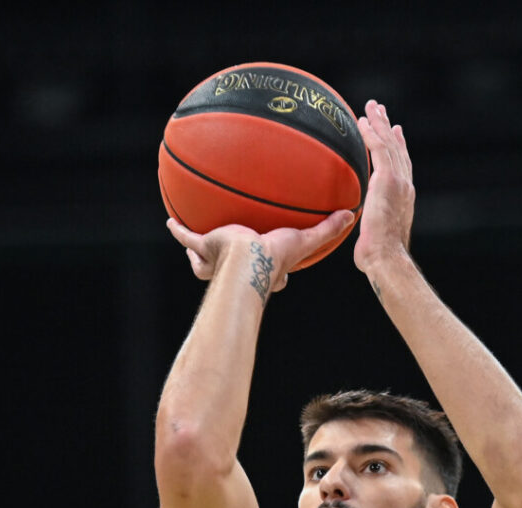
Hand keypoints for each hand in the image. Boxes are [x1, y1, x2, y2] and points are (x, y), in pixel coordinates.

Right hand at [165, 211, 354, 294]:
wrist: (248, 259)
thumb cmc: (275, 257)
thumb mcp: (305, 240)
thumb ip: (327, 230)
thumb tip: (351, 216)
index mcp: (265, 270)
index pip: (274, 278)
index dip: (280, 277)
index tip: (285, 278)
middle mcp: (239, 266)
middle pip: (234, 269)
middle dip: (235, 268)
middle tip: (235, 256)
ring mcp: (218, 258)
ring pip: (206, 261)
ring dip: (201, 257)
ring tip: (195, 245)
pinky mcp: (204, 246)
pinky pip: (187, 238)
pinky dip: (179, 231)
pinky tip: (170, 222)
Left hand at [353, 98, 413, 272]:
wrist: (387, 257)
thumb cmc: (380, 257)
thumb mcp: (376, 236)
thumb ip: (371, 227)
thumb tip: (361, 238)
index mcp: (404, 197)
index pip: (402, 166)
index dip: (399, 147)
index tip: (395, 132)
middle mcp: (404, 185)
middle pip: (397, 149)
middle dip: (389, 128)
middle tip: (381, 110)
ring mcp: (398, 181)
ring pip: (388, 144)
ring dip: (379, 123)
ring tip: (371, 107)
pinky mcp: (387, 179)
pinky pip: (377, 149)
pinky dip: (370, 133)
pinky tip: (362, 121)